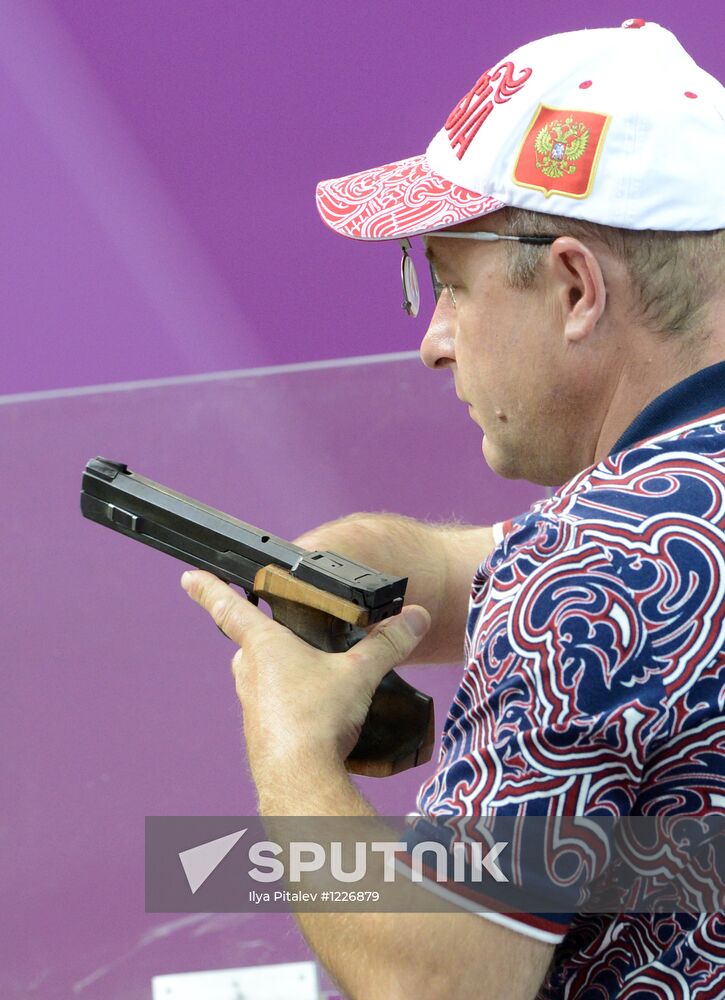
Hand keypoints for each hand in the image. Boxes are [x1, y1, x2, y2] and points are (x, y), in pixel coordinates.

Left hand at [180, 570, 430, 779]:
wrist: (300, 781)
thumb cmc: (317, 720)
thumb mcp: (359, 674)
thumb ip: (387, 643)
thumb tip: (414, 618)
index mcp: (265, 646)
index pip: (229, 608)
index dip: (208, 589)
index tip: (189, 578)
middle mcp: (250, 673)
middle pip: (249, 646)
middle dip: (265, 638)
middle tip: (288, 634)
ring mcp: (252, 706)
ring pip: (260, 680)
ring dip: (281, 676)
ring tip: (316, 681)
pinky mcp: (262, 735)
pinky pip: (271, 711)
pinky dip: (289, 708)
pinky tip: (316, 717)